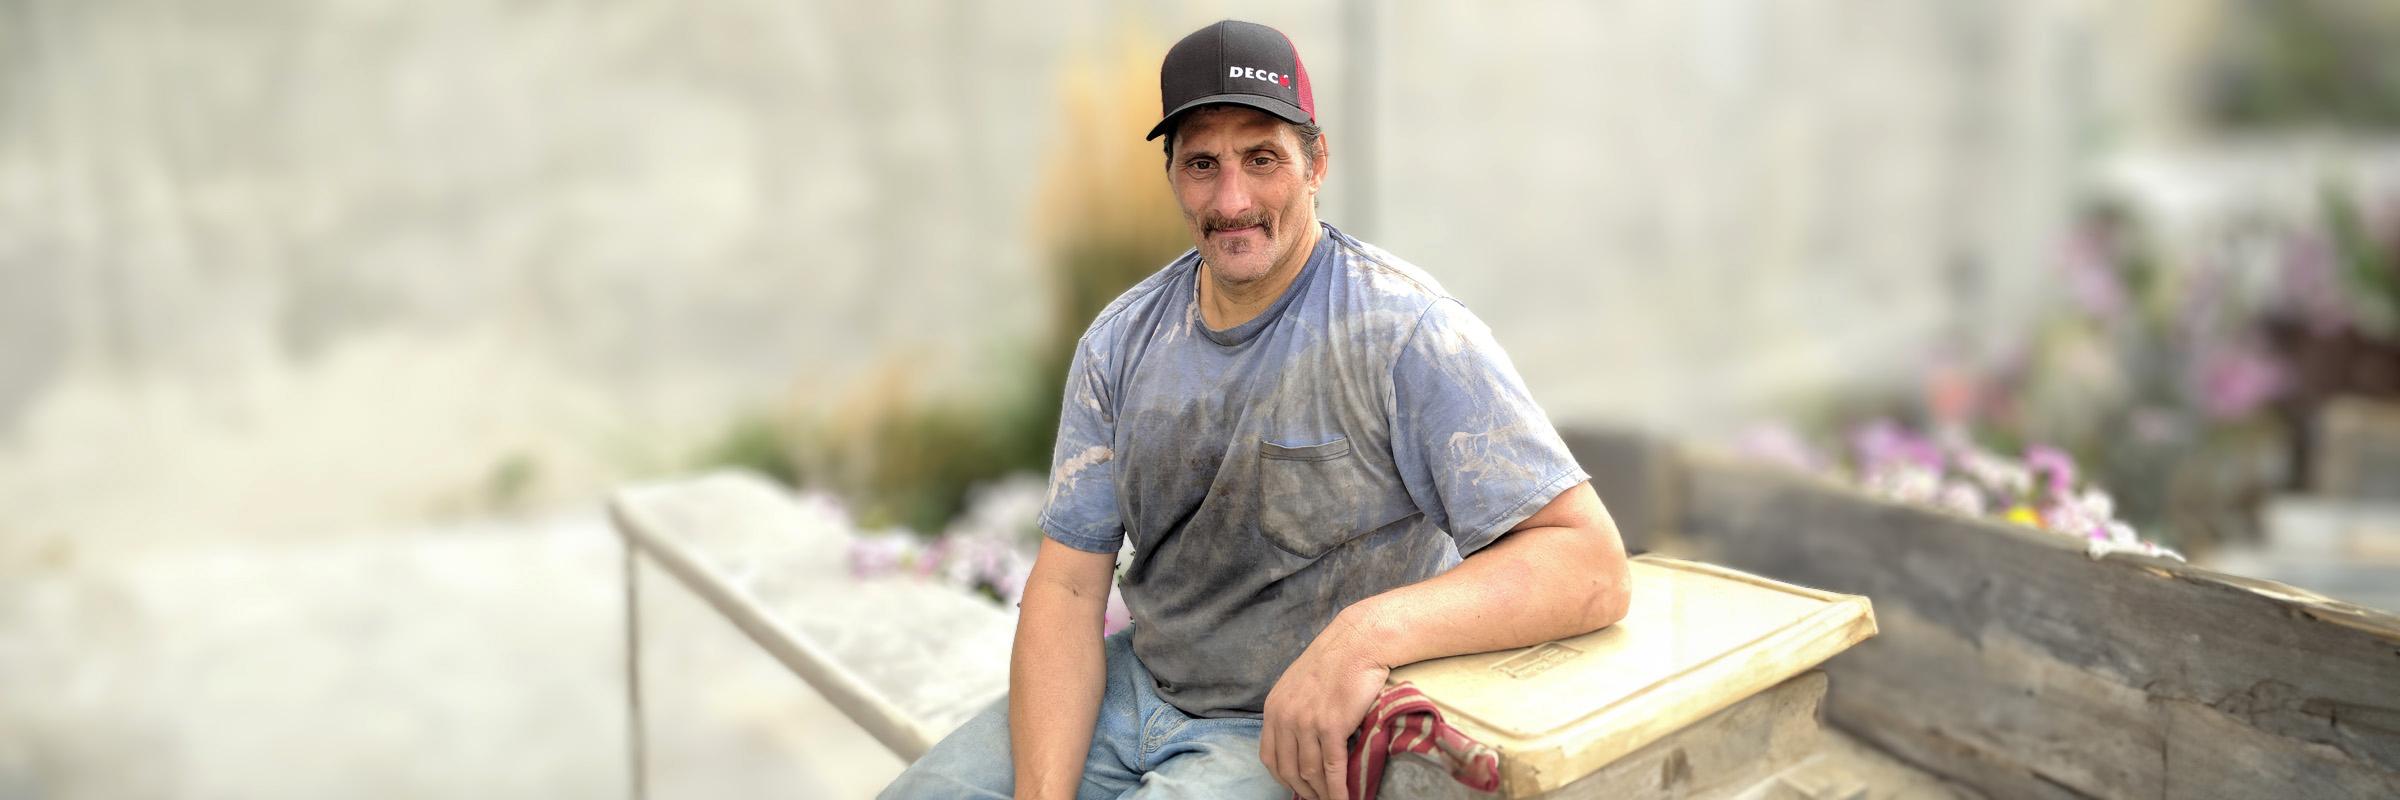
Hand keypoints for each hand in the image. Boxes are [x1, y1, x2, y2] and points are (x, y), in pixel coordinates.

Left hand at [1260, 616, 1389, 799]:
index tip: (1297, 787)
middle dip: (1303, 791)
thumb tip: (1299, 740)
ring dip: (1322, 793)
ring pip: (1310, 772)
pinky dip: (1337, 789)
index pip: (1269, 757)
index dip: (1283, 778)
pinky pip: (1332, 768)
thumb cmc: (1335, 661)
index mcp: (1273, 708)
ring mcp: (1306, 722)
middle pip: (1288, 770)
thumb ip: (1293, 711)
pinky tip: (1345, 799)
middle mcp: (1285, 717)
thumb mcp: (1298, 684)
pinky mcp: (1331, 725)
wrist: (1358, 643)